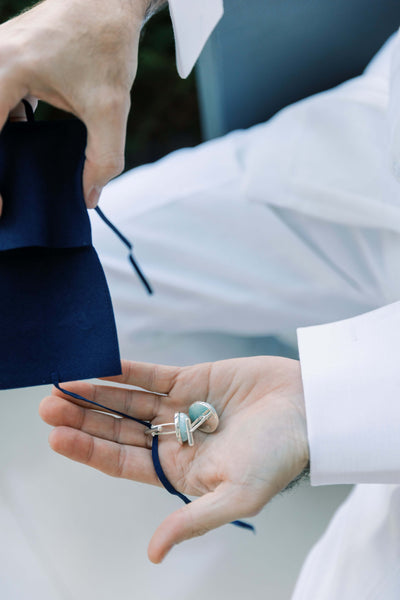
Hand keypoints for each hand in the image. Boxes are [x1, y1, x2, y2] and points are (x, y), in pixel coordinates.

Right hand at [0, 0, 149, 210]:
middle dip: (0, 164)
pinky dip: (6, 126)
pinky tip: (25, 144)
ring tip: (14, 180)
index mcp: (6, 69)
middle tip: (6, 198)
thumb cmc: (106, 45)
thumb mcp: (110, 109)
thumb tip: (89, 198)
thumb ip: (103, 159)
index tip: (1, 209)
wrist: (107, 0)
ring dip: (3, 147)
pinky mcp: (2, 59)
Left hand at [39, 357, 308, 562]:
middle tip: (49, 406)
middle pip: (118, 428)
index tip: (57, 437)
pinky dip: (127, 368)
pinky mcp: (192, 378)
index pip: (122, 461)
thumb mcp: (237, 496)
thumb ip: (193, 519)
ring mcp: (180, 406)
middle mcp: (173, 438)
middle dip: (84, 417)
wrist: (310, 411)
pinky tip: (102, 363)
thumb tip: (155, 553)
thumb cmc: (279, 458)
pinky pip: (152, 373)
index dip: (89, 450)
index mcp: (179, 470)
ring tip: (64, 383)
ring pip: (129, 398)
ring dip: (98, 391)